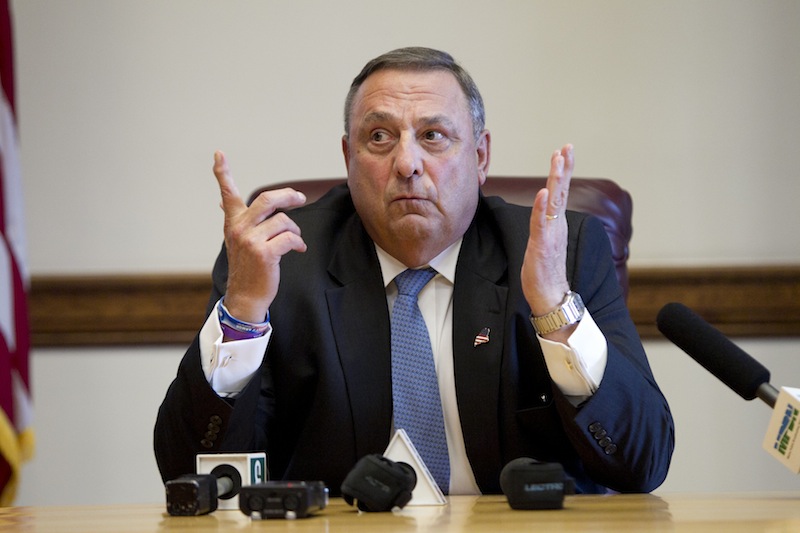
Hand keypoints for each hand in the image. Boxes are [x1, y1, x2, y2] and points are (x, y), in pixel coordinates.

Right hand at [213, 151, 306, 322]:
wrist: (246, 296)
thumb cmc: (248, 267)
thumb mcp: (238, 241)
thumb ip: (237, 219)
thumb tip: (222, 201)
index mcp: (233, 223)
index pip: (228, 194)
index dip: (222, 172)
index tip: (218, 153)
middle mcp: (240, 228)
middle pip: (268, 199)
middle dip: (288, 196)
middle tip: (300, 198)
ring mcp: (251, 241)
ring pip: (284, 221)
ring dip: (295, 230)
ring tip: (295, 240)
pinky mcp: (265, 253)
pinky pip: (290, 238)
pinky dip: (298, 243)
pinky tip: (299, 249)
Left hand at [521, 144, 573, 330]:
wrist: (550, 296)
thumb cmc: (544, 272)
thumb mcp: (544, 242)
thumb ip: (545, 225)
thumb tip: (543, 211)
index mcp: (556, 224)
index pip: (560, 192)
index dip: (562, 171)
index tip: (564, 151)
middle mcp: (556, 226)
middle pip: (561, 191)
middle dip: (563, 168)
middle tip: (566, 148)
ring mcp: (551, 235)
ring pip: (554, 203)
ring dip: (556, 180)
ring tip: (558, 160)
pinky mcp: (543, 246)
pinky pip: (542, 224)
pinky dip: (543, 207)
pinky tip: (544, 192)